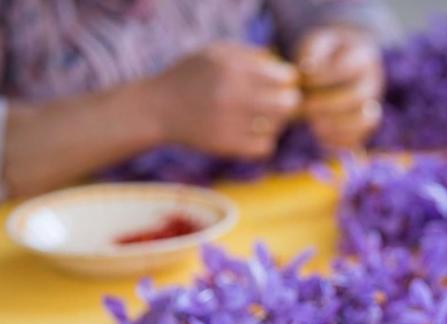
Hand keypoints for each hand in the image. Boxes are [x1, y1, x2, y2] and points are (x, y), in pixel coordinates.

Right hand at [147, 41, 300, 159]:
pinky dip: (264, 141)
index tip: (278, 82)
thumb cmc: (191, 76)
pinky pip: (265, 147)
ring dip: (276, 122)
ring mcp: (230, 122)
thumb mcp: (215, 53)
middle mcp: (232, 95)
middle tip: (281, 102)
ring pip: (278, 126)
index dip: (286, 80)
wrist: (157, 108)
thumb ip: (250, 54)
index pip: (284, 77)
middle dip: (288, 101)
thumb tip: (284, 68)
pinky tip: (254, 133)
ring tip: (263, 117)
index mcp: (233, 68)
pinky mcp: (226, 145)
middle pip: (288, 103)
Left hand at [296, 26, 383, 150]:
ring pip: (364, 121)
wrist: (337, 67)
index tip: (302, 79)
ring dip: (336, 126)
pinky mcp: (363, 127)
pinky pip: (359, 139)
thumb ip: (311, 52)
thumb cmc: (322, 55)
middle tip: (304, 105)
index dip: (322, 76)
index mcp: (362, 58)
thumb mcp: (316, 44)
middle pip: (357, 97)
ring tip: (314, 124)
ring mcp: (371, 106)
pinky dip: (340, 142)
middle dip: (327, 104)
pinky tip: (320, 136)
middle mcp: (372, 83)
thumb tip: (307, 68)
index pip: (347, 68)